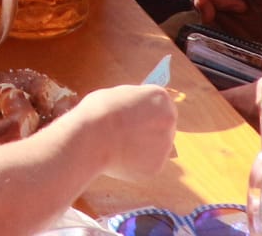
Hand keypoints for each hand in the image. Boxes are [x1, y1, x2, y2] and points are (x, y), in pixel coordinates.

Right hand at [54, 84, 177, 181]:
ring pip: (154, 148)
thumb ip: (134, 104)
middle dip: (147, 131)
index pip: (160, 105)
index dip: (144, 112)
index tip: (133, 117)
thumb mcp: (119, 96)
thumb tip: (136, 110)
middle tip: (125, 135)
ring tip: (116, 146)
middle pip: (161, 127)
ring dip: (141, 148)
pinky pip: (146, 165)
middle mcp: (169, 120)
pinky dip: (134, 164)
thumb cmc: (98, 112)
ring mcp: (165, 145)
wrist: (92, 137)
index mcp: (160, 98)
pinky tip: (118, 158)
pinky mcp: (156, 166)